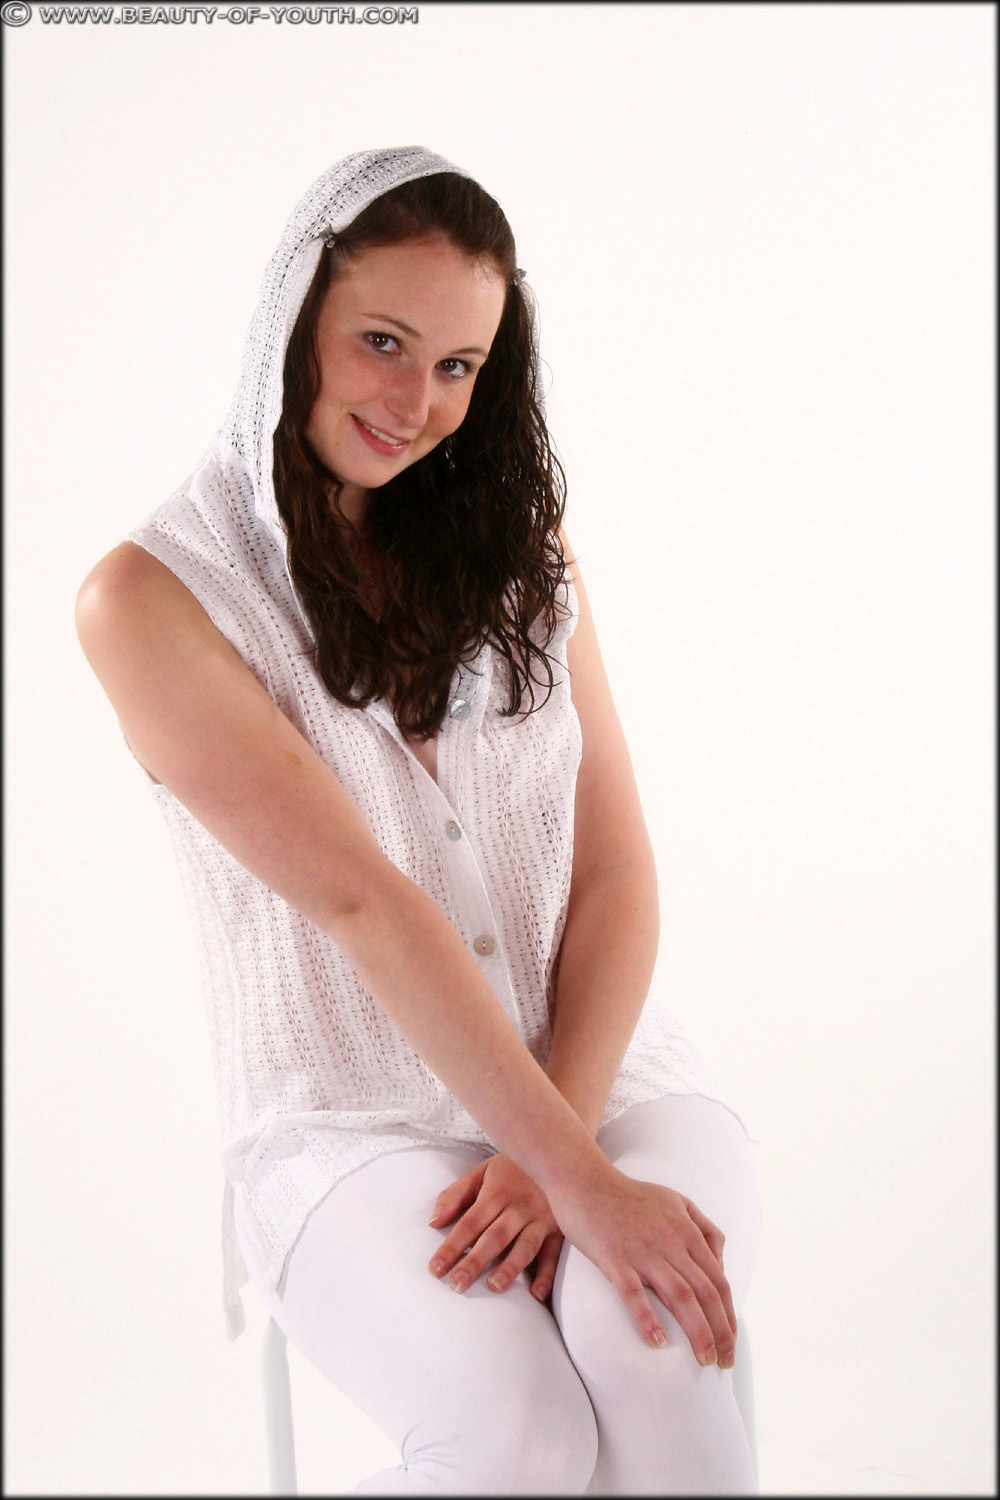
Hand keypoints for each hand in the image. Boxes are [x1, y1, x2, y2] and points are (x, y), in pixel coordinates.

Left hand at [427, 1154, 563, 1303]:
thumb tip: (433, 1222)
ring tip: (494, 1287)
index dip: (452, 1246)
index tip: (435, 1268)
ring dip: (510, 1267)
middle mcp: (519, 1206)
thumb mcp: (480, 1172)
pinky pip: (554, 1254)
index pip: (470, 1222)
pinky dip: (547, 1275)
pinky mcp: (559, 1229)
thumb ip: (455, 1195)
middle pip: (495, 1237)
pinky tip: (537, 1295)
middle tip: (456, 1284)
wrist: (555, 1152)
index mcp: (497, 1192)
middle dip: (475, 1262)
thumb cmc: (511, 1168)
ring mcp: (541, 1218)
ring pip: (525, 1246)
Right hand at [548, 1166, 736, 1364]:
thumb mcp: (675, 1200)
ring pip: (680, 1296)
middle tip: (724, 1362)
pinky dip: (648, 1318)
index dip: (728, 1314)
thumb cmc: (629, 1194)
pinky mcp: (614, 1258)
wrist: (585, 1180)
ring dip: (697, 1331)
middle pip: (706, 1293)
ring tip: (704, 1359)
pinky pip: (634, 1292)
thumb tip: (720, 1261)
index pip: (718, 1280)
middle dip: (720, 1331)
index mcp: (686, 1231)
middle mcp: (670, 1242)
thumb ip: (702, 1227)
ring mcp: (642, 1251)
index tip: (730, 1341)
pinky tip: (658, 1341)